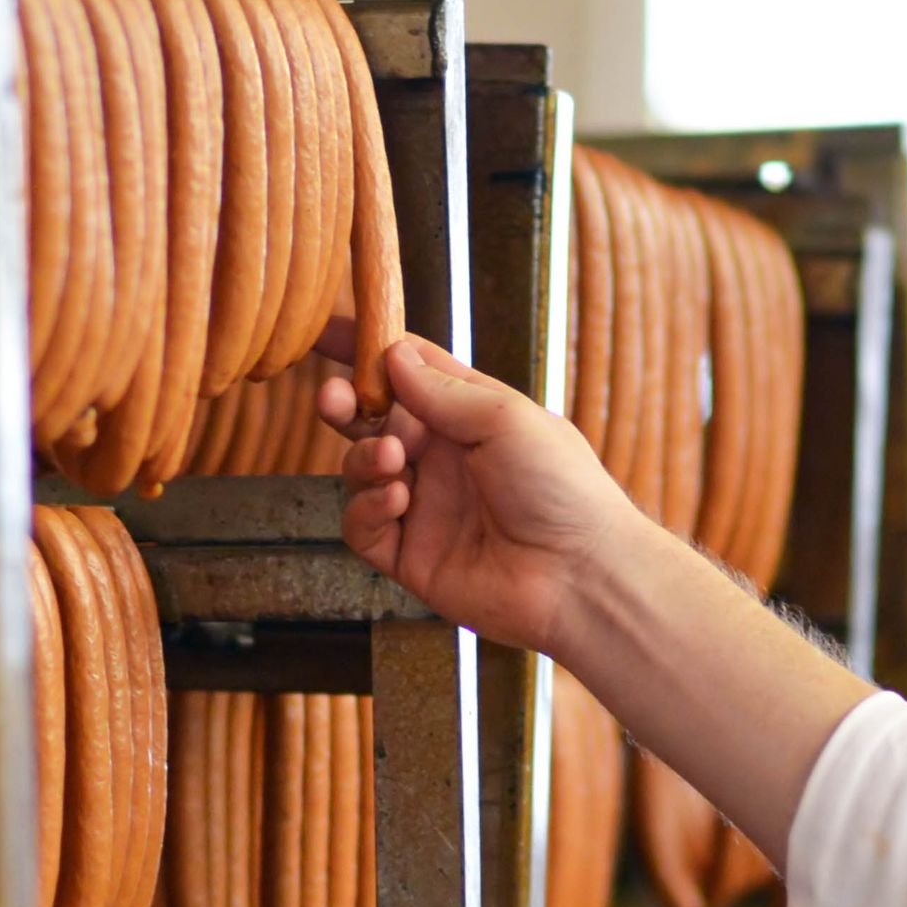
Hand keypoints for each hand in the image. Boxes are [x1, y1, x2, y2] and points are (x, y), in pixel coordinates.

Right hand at [314, 330, 638, 661]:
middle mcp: (442, 459)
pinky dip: (368, 508)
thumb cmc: (563, 488)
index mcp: (469, 416)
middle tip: (334, 398)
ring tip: (390, 459)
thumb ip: (443, 390)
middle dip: (346, 404)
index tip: (327, 331)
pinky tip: (396, 499)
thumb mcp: (505, 418)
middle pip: (372, 421)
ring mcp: (424, 508)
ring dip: (363, 459)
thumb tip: (393, 353)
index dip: (369, 349)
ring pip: (361, 472)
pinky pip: (363, 527)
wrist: (580, 575)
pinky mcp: (410, 557)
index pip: (409, 372)